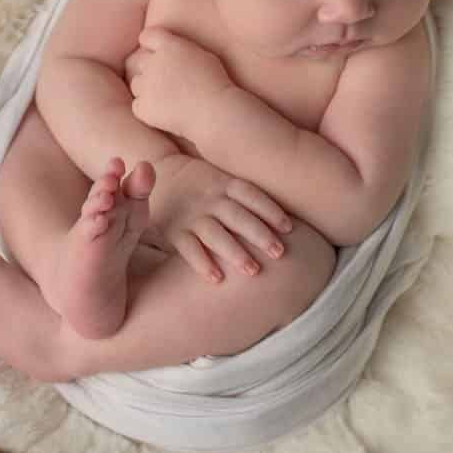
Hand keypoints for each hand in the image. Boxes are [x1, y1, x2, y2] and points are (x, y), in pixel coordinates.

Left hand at [123, 26, 232, 136]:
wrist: (214, 112)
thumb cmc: (215, 84)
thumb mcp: (202, 56)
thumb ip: (180, 49)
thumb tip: (169, 48)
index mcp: (169, 46)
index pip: (147, 36)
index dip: (150, 44)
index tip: (155, 52)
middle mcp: (153, 63)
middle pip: (140, 61)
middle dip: (150, 69)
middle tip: (167, 82)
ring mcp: (146, 86)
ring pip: (136, 83)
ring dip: (147, 89)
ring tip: (168, 98)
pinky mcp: (143, 106)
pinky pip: (138, 105)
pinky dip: (148, 109)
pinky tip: (165, 112)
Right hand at [147, 153, 292, 284]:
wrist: (162, 174)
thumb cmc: (204, 182)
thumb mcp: (223, 178)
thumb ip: (247, 195)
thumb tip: (289, 217)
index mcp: (224, 184)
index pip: (251, 195)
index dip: (270, 210)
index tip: (289, 228)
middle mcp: (209, 199)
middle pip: (237, 216)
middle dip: (259, 234)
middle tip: (279, 253)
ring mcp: (191, 215)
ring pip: (215, 234)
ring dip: (235, 252)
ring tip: (253, 271)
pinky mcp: (174, 231)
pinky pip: (188, 248)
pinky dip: (202, 263)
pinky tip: (217, 278)